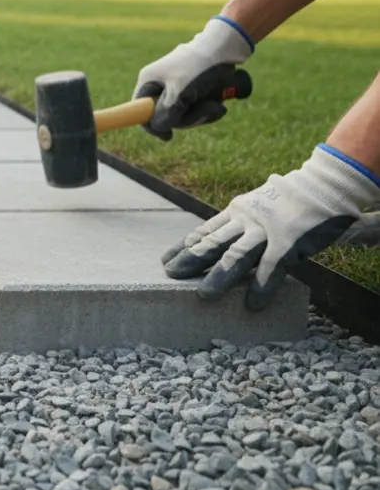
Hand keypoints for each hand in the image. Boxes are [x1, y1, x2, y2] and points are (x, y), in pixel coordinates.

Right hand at [134, 15, 255, 140]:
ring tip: (216, 103)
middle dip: (188, 118)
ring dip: (202, 114)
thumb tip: (160, 128)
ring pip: (184, 115)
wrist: (226, 46)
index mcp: (149, 81)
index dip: (151, 126)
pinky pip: (197, 109)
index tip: (168, 136)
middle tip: (205, 110)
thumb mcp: (180, 90)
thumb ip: (167, 112)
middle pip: (165, 116)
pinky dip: (209, 109)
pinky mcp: (194, 90)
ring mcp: (177, 88)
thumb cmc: (199, 66)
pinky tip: (218, 103)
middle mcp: (161, 85)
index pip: (140, 111)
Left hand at [160, 144, 379, 309]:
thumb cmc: (291, 200)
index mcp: (237, 211)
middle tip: (170, 275)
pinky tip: (252, 303)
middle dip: (190, 260)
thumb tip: (222, 239)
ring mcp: (267, 231)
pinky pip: (272, 267)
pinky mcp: (289, 241)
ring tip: (203, 294)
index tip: (165, 260)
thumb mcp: (257, 205)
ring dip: (219, 276)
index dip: (183, 246)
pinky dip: (261, 286)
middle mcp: (246, 220)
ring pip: (236, 255)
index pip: (203, 230)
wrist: (325, 186)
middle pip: (212, 242)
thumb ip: (240, 222)